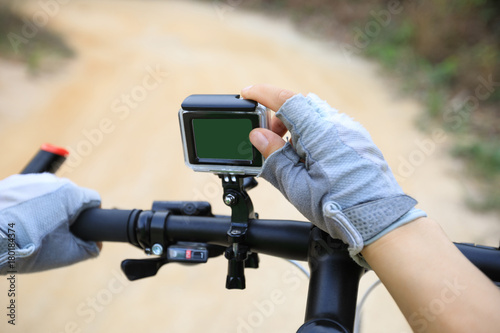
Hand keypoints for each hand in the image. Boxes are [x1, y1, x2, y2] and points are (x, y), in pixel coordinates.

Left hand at [0, 173, 100, 272]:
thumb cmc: (28, 246)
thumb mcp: (65, 254)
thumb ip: (89, 249)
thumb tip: (96, 245)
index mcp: (71, 194)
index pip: (93, 200)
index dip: (91, 218)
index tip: (79, 231)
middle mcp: (53, 181)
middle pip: (71, 196)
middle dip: (66, 213)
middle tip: (52, 235)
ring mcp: (30, 180)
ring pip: (49, 194)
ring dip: (46, 208)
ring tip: (31, 230)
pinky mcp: (11, 183)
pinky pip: (28, 193)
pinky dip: (27, 205)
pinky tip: (17, 222)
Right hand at [242, 84, 425, 264]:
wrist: (378, 219)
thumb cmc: (339, 207)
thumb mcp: (297, 185)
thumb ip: (274, 156)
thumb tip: (258, 135)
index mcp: (320, 132)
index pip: (286, 100)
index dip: (263, 94)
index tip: (247, 94)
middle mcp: (338, 124)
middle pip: (300, 106)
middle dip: (278, 117)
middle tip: (266, 140)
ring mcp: (351, 131)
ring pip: (314, 116)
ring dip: (295, 127)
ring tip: (288, 155)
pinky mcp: (358, 140)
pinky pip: (328, 126)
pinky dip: (311, 134)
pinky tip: (308, 158)